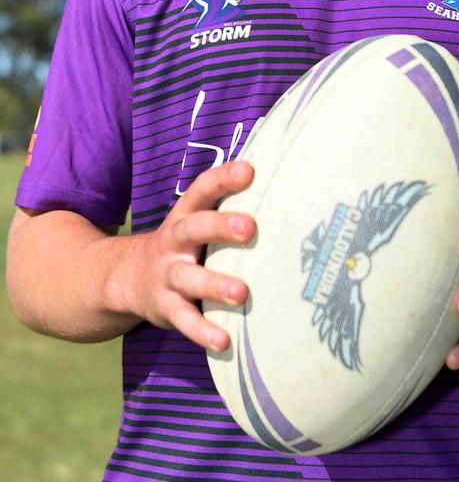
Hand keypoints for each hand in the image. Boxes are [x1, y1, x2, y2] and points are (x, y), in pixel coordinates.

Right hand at [122, 160, 254, 350]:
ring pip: (188, 278)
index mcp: (185, 214)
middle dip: (220, 226)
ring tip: (241, 293)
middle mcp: (174, 241)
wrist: (126, 278)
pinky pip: (184, 320)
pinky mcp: (166, 308)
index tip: (248, 170)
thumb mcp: (195, 220)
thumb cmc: (183, 244)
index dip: (223, 178)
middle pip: (194, 228)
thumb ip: (225, 206)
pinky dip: (202, 331)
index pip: (202, 189)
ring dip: (214, 284)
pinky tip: (224, 340)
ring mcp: (167, 275)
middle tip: (249, 227)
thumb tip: (280, 184)